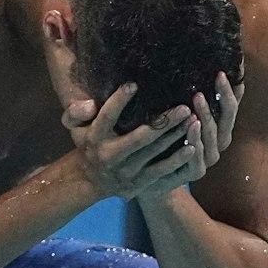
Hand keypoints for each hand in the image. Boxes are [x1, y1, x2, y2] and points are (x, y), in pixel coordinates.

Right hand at [64, 73, 241, 201]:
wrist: (93, 181)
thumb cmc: (89, 144)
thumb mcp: (74, 128)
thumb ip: (74, 113)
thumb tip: (89, 104)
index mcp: (95, 137)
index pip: (107, 117)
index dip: (119, 101)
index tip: (133, 85)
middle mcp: (111, 156)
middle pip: (140, 137)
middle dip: (164, 122)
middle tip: (185, 107)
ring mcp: (127, 171)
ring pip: (156, 153)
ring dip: (176, 137)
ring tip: (193, 120)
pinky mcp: (140, 182)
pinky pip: (163, 171)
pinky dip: (178, 159)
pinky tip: (193, 146)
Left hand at [133, 72, 244, 203]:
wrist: (151, 176)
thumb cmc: (165, 140)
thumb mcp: (177, 117)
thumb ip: (190, 101)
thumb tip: (191, 67)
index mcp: (218, 129)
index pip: (231, 106)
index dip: (233, 89)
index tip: (228, 68)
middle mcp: (217, 143)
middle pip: (227, 118)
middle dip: (223, 96)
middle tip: (217, 77)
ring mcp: (208, 159)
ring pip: (212, 136)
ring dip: (206, 115)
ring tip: (198, 97)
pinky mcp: (195, 173)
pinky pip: (197, 157)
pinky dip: (196, 142)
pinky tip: (191, 127)